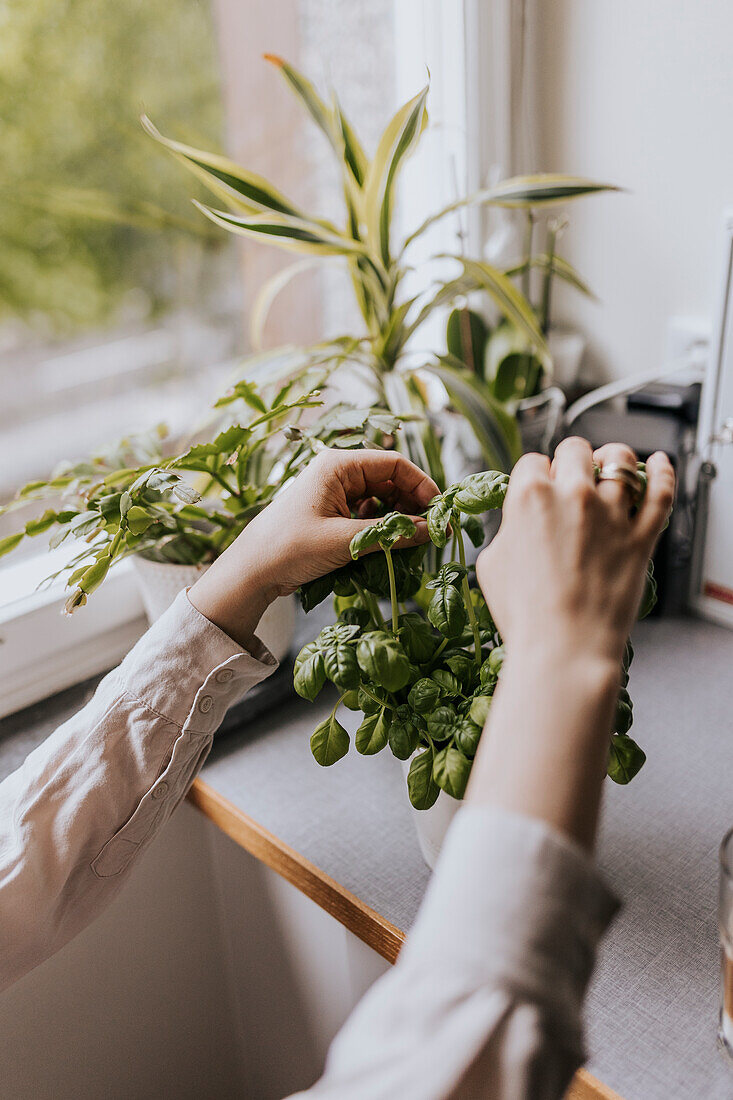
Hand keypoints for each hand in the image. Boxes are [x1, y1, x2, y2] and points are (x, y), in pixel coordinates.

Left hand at [189, 448, 437, 647]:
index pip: (394, 464)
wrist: (251, 572)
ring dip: (399, 519)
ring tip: (414, 542)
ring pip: (381, 500)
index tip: (438, 512)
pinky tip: (391, 546)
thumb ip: (391, 534)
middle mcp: (338, 474)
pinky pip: (368, 515)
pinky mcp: (332, 515)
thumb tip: (432, 531)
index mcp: (338, 466)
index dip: (421, 485)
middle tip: (432, 532)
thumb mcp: (344, 542)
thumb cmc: (289, 548)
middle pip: (390, 481)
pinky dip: (383, 529)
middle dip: (413, 504)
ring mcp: (335, 494)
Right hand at [476, 438, 674, 669]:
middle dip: (571, 460)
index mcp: (530, 497)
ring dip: (613, 459)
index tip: (538, 487)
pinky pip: (662, 492)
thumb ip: (507, 529)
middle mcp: (573, 495)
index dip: (534, 474)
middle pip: (575, 450)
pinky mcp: (642, 536)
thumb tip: (518, 522)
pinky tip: (659, 462)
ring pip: (621, 460)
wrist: (563, 650)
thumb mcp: (492, 564)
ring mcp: (612, 514)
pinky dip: (663, 471)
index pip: (532, 461)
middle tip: (571, 477)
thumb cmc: (524, 615)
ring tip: (611, 468)